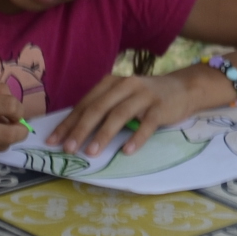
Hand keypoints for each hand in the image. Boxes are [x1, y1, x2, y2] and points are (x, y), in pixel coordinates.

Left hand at [54, 65, 229, 155]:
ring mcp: (144, 95)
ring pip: (119, 114)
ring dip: (104, 134)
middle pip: (98, 108)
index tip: (53, 140)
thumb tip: (73, 131)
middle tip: (68, 149)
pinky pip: (147, 124)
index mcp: (110, 83)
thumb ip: (102, 108)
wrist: (183, 89)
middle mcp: (125, 85)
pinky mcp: (161, 107)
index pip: (85, 104)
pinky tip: (127, 151)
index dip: (68, 122)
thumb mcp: (121, 97)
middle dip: (81, 129)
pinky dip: (136, 137)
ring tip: (92, 152)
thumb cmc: (146, 98)